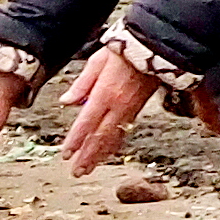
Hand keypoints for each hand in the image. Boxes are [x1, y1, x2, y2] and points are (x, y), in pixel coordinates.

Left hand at [59, 45, 157, 174]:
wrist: (154, 48)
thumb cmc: (123, 51)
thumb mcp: (97, 61)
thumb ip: (81, 84)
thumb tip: (66, 102)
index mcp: (104, 94)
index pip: (86, 123)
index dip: (75, 141)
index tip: (65, 154)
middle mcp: (117, 106)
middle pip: (99, 137)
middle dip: (87, 156)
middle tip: (76, 171)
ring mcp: (129, 110)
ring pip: (112, 139)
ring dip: (99, 156)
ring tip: (88, 169)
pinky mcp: (137, 110)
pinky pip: (123, 133)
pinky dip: (113, 146)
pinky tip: (108, 153)